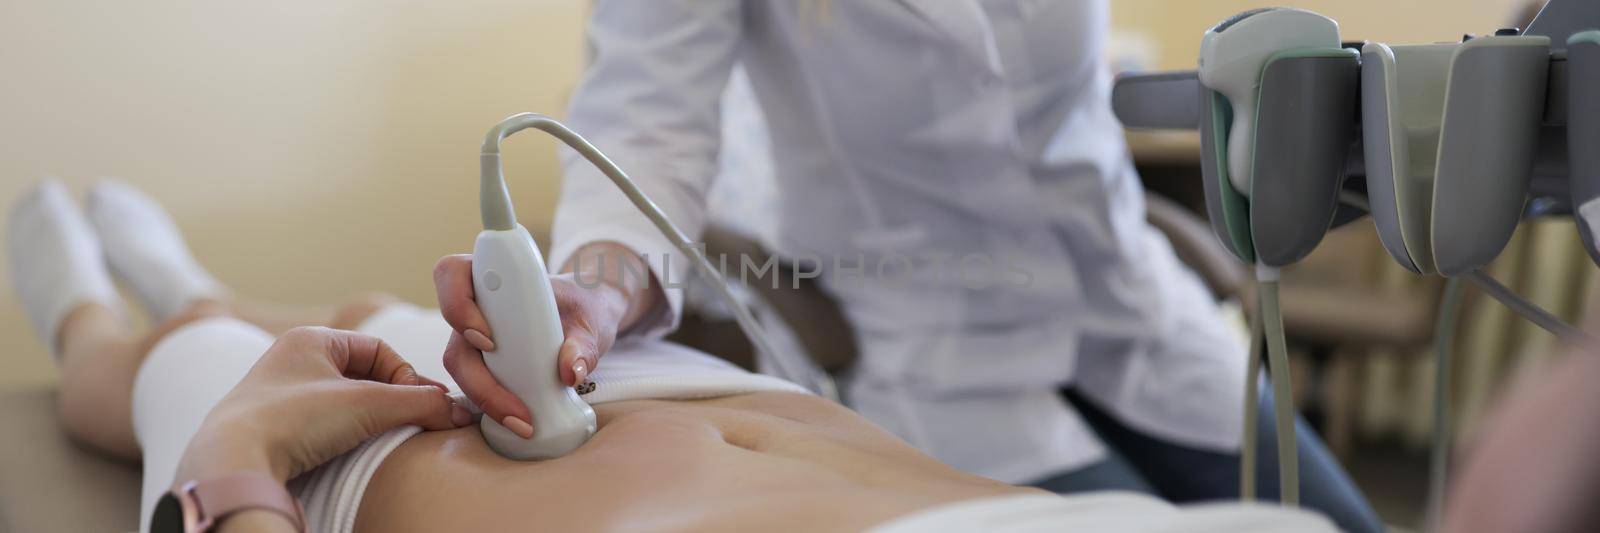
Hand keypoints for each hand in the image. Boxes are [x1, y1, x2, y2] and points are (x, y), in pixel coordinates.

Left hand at [174, 327, 472, 485]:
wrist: (231, 462)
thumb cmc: (292, 420)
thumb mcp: (369, 406)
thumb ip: (421, 404)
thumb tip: (461, 412)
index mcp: (310, 339)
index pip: (379, 349)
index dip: (407, 376)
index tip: (423, 404)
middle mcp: (291, 360)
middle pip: (362, 376)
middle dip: (389, 399)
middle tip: (408, 422)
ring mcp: (278, 395)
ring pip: (342, 402)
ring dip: (367, 419)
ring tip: (378, 439)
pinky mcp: (270, 428)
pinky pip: (320, 425)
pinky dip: (342, 436)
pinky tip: (346, 453)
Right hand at [431, 242, 657, 436]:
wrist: (586, 320)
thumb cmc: (582, 308)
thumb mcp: (591, 320)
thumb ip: (583, 343)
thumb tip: (570, 372)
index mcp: (496, 278)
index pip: (453, 275)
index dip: (458, 306)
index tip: (489, 339)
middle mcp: (477, 308)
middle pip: (455, 340)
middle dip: (479, 380)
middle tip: (516, 408)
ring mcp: (475, 338)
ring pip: (461, 369)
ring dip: (486, 399)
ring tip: (523, 423)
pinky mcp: (484, 364)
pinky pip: (474, 385)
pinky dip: (492, 405)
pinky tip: (516, 422)